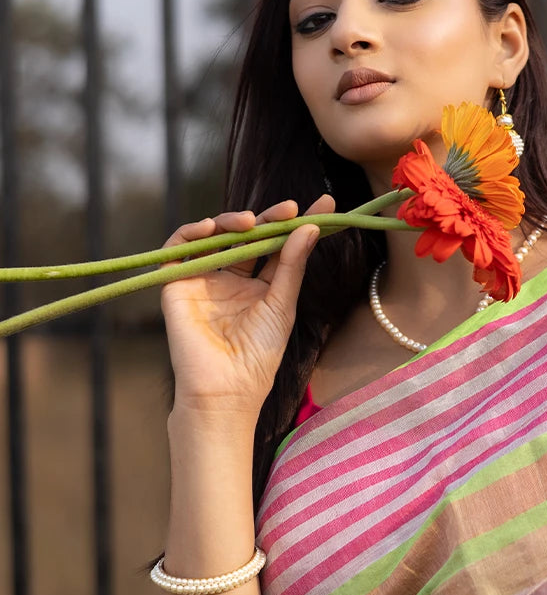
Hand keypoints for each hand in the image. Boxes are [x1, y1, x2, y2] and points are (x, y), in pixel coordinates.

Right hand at [160, 196, 331, 414]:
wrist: (225, 390)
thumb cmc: (258, 356)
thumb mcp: (282, 305)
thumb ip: (292, 265)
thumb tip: (310, 227)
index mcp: (258, 286)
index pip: (276, 246)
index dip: (295, 224)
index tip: (322, 204)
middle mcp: (229, 279)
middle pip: (246, 236)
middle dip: (266, 218)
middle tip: (288, 209)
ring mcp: (203, 280)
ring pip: (213, 235)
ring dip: (230, 221)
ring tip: (249, 222)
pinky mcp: (176, 285)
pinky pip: (178, 249)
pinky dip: (191, 233)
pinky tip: (210, 228)